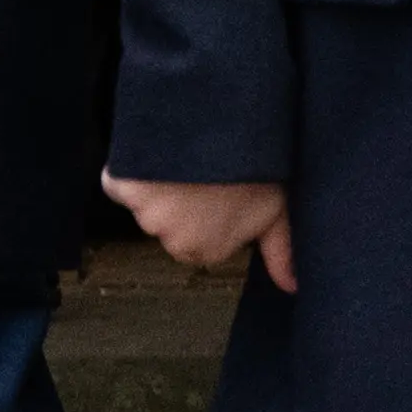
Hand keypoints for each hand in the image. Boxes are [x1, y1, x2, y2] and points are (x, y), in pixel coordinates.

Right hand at [103, 169, 296, 287]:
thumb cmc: (256, 166)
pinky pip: (120, 180)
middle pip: (170, 225)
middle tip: (205, 171)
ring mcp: (144, 214)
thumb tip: (291, 289)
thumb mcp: (276, 208)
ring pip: (146, 202)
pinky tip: (157, 152)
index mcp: (208, 251)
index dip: (209, 212)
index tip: (222, 189)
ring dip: (159, 183)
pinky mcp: (120, 186)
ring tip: (186, 155)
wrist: (225, 122)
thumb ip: (281, 252)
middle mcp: (173, 242)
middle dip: (182, 203)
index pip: (199, 240)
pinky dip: (131, 167)